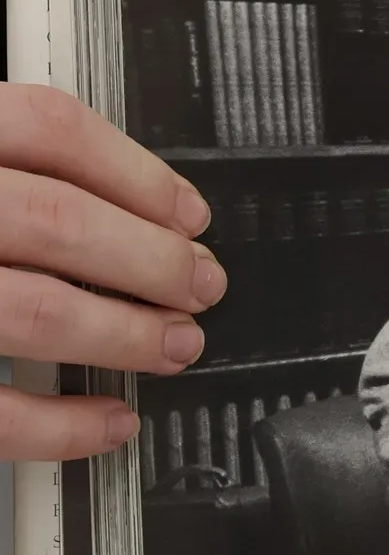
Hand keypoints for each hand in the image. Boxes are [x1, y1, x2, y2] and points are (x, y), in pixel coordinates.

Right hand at [0, 86, 225, 458]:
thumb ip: (19, 171)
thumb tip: (135, 208)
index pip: (49, 129)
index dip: (139, 175)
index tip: (191, 215)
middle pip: (60, 220)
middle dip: (155, 260)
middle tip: (204, 285)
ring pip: (39, 311)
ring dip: (128, 334)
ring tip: (177, 344)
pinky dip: (62, 424)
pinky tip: (108, 419)